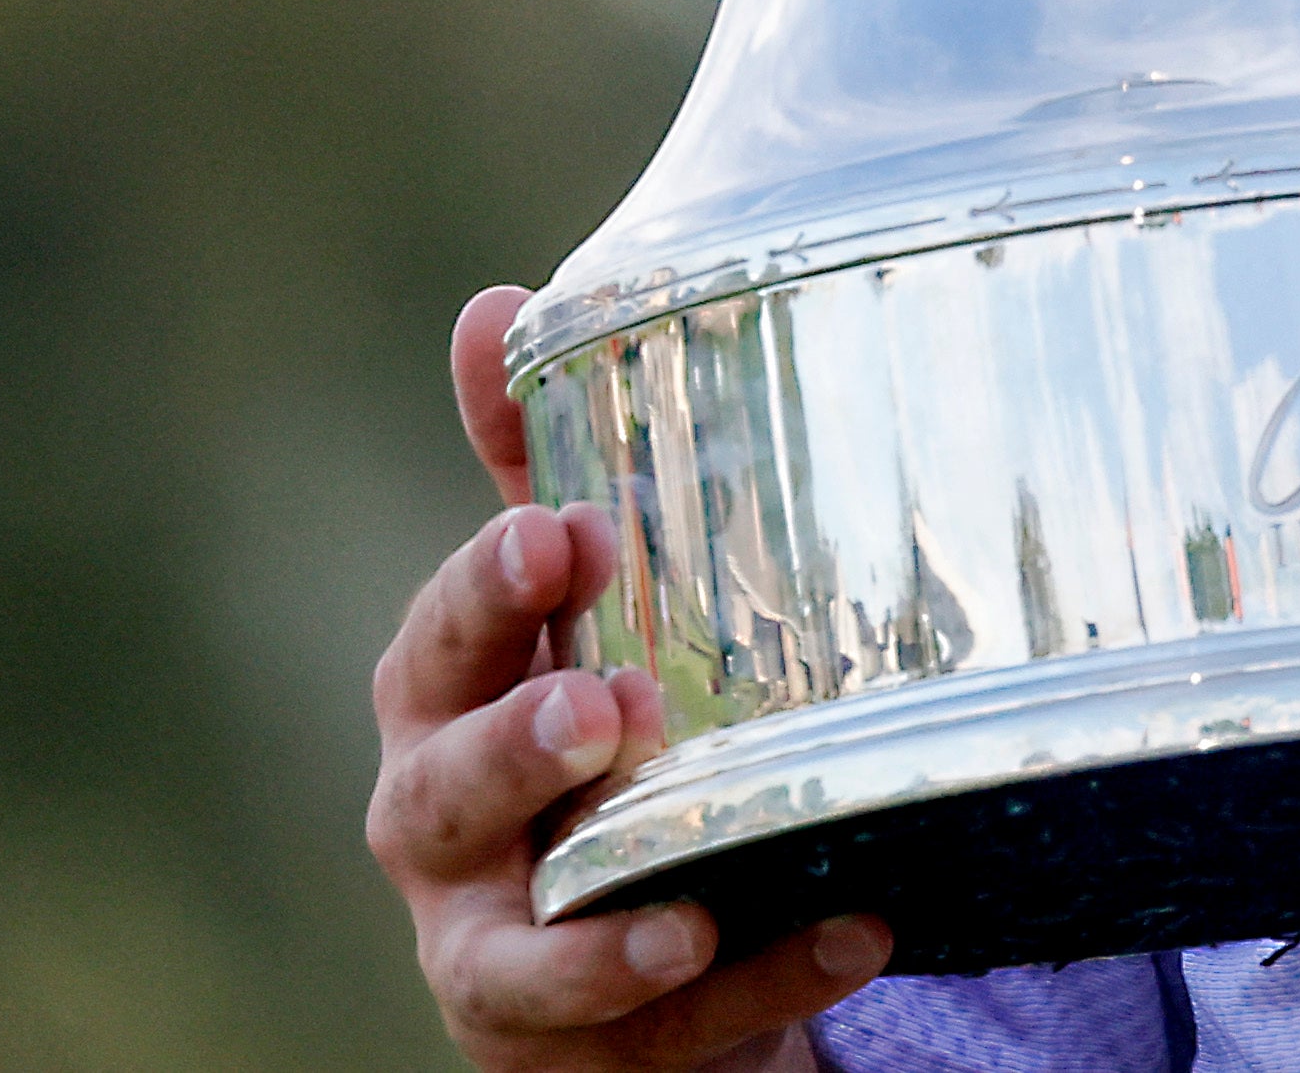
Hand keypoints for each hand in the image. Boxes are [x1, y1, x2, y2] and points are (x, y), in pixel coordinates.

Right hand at [364, 285, 891, 1071]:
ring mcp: (497, 950)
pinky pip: (667, 1029)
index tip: (565, 537)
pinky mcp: (578, 1048)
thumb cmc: (596, 726)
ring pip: (514, 956)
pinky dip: (760, 981)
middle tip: (600, 708)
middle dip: (516, 748)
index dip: (489, 590)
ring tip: (683, 903)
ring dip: (601, 928)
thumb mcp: (575, 604)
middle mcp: (441, 829)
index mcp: (443, 700)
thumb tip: (495, 301)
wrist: (632, 930)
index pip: (443, 637)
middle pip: (445, 792)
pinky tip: (858, 929)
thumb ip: (537, 468)